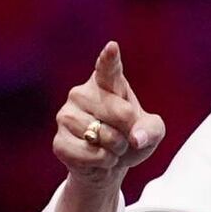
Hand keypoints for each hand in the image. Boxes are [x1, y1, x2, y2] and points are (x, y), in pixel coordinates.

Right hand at [52, 41, 164, 191]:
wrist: (109, 164)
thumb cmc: (131, 138)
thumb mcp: (152, 132)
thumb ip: (151, 130)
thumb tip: (136, 138)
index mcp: (107, 83)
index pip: (108, 68)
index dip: (109, 58)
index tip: (112, 47)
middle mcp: (82, 94)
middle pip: (120, 112)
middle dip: (130, 131)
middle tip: (123, 135)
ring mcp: (66, 116)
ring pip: (103, 136)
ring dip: (116, 149)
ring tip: (110, 146)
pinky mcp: (58, 141)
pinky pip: (89, 154)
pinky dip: (103, 162)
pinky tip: (98, 158)